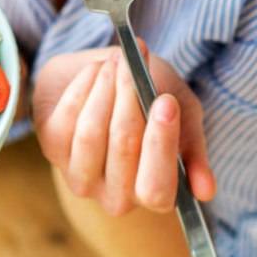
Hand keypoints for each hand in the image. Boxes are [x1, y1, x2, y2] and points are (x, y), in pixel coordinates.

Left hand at [32, 42, 214, 215]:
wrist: (107, 75)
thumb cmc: (151, 100)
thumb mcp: (183, 115)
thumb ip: (193, 147)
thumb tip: (205, 191)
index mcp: (154, 194)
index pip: (157, 189)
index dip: (160, 145)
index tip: (165, 101)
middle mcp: (115, 195)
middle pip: (123, 151)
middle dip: (129, 101)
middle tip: (133, 67)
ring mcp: (80, 176)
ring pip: (91, 133)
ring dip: (105, 89)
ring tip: (116, 61)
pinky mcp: (51, 149)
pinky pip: (65, 118)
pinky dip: (83, 86)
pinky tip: (96, 70)